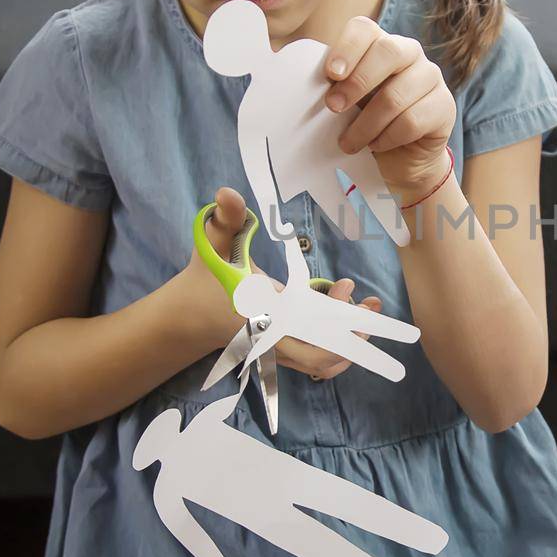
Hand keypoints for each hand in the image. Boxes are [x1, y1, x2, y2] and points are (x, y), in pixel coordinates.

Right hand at [182, 187, 383, 379]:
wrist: (186, 318)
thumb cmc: (203, 280)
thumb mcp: (214, 244)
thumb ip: (226, 218)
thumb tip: (227, 192)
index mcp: (259, 313)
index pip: (303, 324)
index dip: (332, 310)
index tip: (346, 283)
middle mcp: (271, 340)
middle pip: (321, 356)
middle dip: (351, 334)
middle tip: (369, 304)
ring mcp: (278, 352)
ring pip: (322, 364)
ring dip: (349, 344)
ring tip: (367, 315)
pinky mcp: (282, 354)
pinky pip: (316, 363)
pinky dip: (337, 350)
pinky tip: (350, 324)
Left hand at [322, 17, 455, 204]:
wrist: (404, 158)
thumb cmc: (369, 123)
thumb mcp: (349, 100)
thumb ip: (335, 86)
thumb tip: (301, 84)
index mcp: (380, 44)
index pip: (365, 29)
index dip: (347, 47)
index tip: (330, 74)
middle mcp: (410, 53)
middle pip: (388, 52)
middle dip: (356, 82)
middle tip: (333, 107)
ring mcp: (431, 78)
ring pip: (396, 95)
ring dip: (365, 125)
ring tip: (349, 142)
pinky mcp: (445, 106)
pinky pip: (412, 121)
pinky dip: (387, 138)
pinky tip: (376, 145)